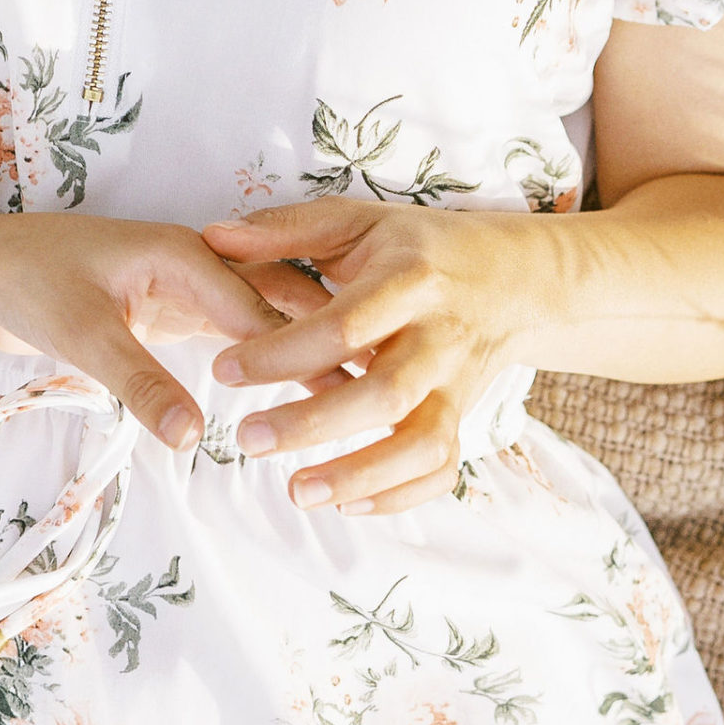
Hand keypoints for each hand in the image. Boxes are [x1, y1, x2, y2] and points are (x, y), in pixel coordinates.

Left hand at [0, 213, 333, 453]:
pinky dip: (270, 363)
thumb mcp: (80, 332)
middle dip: (325, 349)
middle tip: (384, 401)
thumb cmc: (23, 283)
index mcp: (181, 252)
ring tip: (360, 406)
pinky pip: (237, 336)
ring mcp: (188, 288)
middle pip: (277, 306)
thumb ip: (137, 379)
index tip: (358, 394)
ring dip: (304, 356)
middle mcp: (195, 264)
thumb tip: (193, 438)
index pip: (259, 306)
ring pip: (265, 321)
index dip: (308, 352)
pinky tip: (301, 398)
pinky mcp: (176, 314)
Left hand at [201, 199, 552, 514]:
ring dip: (359, 475)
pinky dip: (398, 494)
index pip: (343, 325)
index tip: (223, 369)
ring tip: (295, 491)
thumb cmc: (414, 246)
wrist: (508, 279)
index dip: (281, 351)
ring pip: (420, 444)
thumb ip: (284, 229)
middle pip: (384, 393)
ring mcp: (457, 385)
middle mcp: (438, 338)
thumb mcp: (355, 221)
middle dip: (313, 423)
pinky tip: (345, 504)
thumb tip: (214, 236)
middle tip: (247, 439)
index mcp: (408, 281)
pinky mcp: (464, 418)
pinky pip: (440, 469)